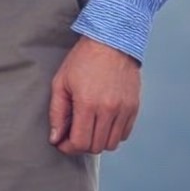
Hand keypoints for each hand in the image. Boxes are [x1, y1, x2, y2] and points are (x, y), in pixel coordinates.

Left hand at [48, 36, 140, 154]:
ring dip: (97, 141)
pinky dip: (112, 134)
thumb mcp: (61, 82)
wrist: (111, 42)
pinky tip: (102, 122)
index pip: (80, 142)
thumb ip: (57, 112)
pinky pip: (124, 134)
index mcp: (87, 104)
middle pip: (96, 147)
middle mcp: (108, 110)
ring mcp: (124, 110)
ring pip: (111, 144)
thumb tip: (55, 138)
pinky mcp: (134, 108)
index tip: (62, 143)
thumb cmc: (82, 60)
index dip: (69, 148)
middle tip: (72, 135)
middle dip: (81, 146)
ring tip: (87, 128)